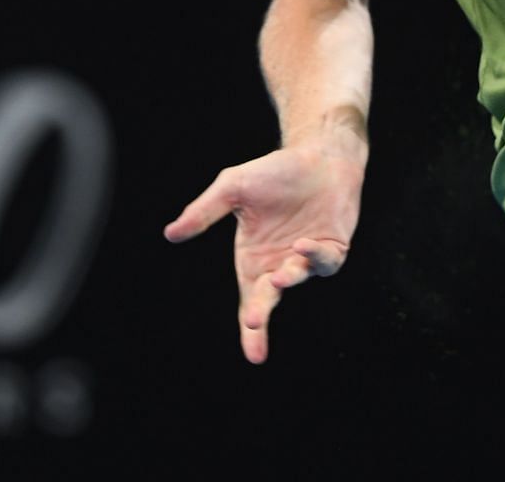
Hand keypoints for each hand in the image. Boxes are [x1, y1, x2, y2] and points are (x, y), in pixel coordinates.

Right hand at [164, 144, 365, 363]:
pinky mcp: (333, 248)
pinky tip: (301, 246)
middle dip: (261, 315)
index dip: (251, 329)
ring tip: (278, 278)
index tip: (252, 348)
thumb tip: (170, 234)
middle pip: (269, 301)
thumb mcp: (232, 188)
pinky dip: (313, 258)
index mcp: (253, 260)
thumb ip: (204, 212)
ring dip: (288, 280)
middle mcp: (279, 266)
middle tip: (253, 322)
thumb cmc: (274, 172)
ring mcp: (307, 259)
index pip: (251, 303)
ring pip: (297, 279)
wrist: (317, 155)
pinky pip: (325, 262)